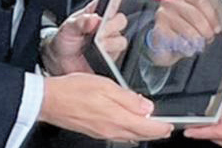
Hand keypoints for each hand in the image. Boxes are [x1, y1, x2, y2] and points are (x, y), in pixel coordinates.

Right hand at [39, 73, 172, 141]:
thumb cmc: (74, 89)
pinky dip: (129, 130)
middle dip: (155, 132)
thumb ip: (128, 98)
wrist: (50, 100)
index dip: (162, 127)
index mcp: (116, 118)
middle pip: (140, 135)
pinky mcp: (95, 131)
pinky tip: (128, 122)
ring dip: (142, 132)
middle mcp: (111, 129)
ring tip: (151, 125)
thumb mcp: (105, 85)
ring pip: (129, 136)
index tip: (172, 125)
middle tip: (166, 127)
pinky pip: (118, 134)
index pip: (147, 128)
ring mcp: (102, 132)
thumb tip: (147, 107)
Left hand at [42, 0, 126, 74]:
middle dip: (112, 24)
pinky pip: (117, 56)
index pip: (111, 0)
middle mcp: (106, 25)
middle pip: (120, 20)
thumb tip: (94, 19)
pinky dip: (110, 56)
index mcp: (96, 12)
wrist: (61, 61)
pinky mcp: (111, 57)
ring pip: (121, 40)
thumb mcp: (67, 28)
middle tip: (102, 29)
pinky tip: (101, 56)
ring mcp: (110, 41)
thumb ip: (79, 22)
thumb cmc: (66, 39)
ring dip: (111, 42)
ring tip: (100, 45)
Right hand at [150, 0, 220, 65]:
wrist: (163, 45)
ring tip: (198, 45)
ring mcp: (162, 16)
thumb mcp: (195, 19)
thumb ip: (206, 16)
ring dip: (197, 40)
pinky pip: (178, 40)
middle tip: (209, 37)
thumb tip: (216, 24)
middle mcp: (169, 1)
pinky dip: (186, 47)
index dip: (210, 14)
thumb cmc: (181, 29)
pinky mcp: (158, 31)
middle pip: (193, 13)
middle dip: (205, 29)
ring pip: (187, 29)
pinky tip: (187, 48)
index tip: (216, 27)